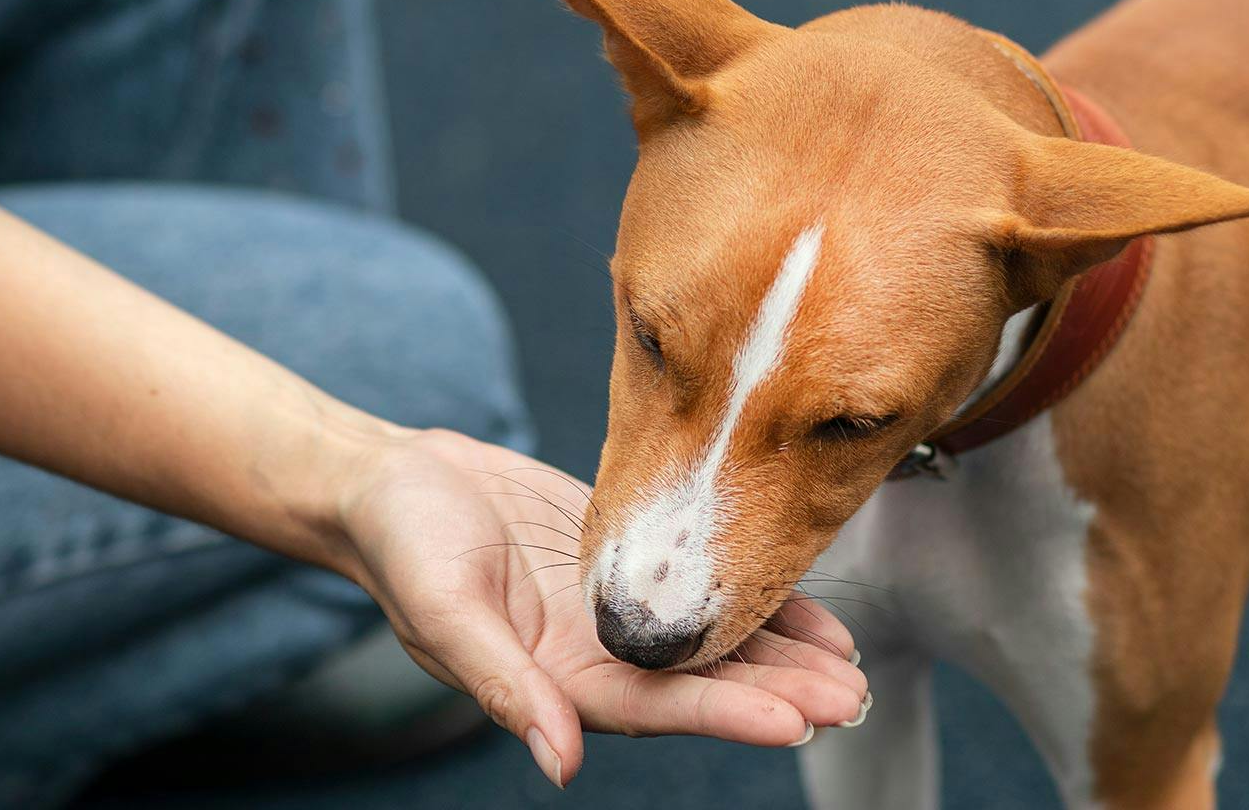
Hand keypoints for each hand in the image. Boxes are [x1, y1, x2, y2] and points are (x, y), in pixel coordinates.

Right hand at [331, 428, 868, 788]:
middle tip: (851, 694)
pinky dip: (751, 594)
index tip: (798, 719)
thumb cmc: (404, 545)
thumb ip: (505, 687)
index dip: (729, 714)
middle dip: (779, 691)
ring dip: (781, 652)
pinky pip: (699, 580)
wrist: (396, 482)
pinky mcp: (625, 556)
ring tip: (849, 662)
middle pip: (704, 681)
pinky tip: (803, 604)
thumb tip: (559, 765)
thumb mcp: (444, 612)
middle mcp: (599, 652)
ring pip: (712, 637)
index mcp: (558, 678)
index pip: (660, 705)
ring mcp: (615, 608)